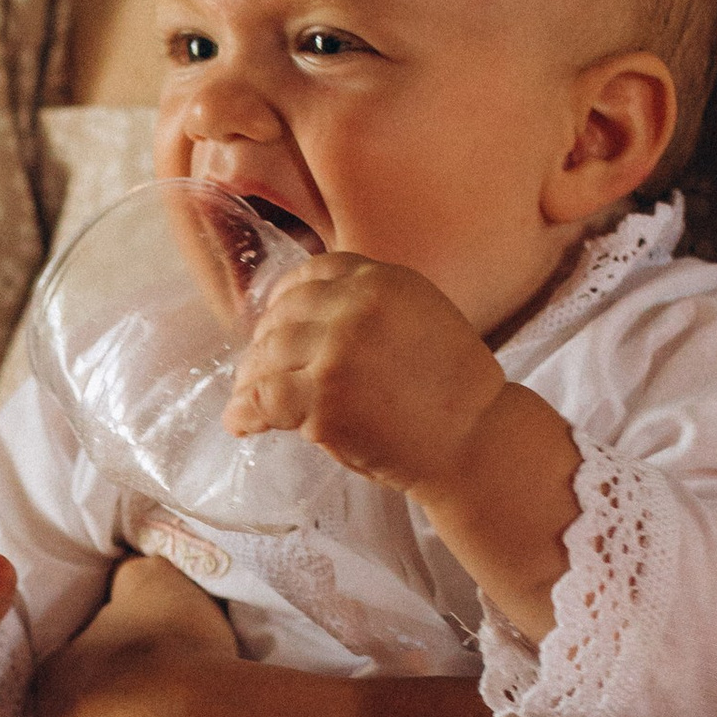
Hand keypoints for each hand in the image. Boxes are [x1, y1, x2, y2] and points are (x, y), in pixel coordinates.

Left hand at [227, 253, 495, 491]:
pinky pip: (262, 400)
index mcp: (383, 281)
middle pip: (283, 316)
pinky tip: (241, 424)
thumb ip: (371, 305)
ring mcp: (337, 354)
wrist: (474, 441)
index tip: (275, 321)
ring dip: (250, 380)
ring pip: (266, 357)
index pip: (311, 275)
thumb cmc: (453, 390)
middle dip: (265, 346)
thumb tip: (308, 314)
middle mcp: (357, 308)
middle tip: (258, 371)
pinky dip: (244, 413)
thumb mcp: (421, 316)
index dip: (284, 300)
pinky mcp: (323, 401)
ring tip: (247, 399)